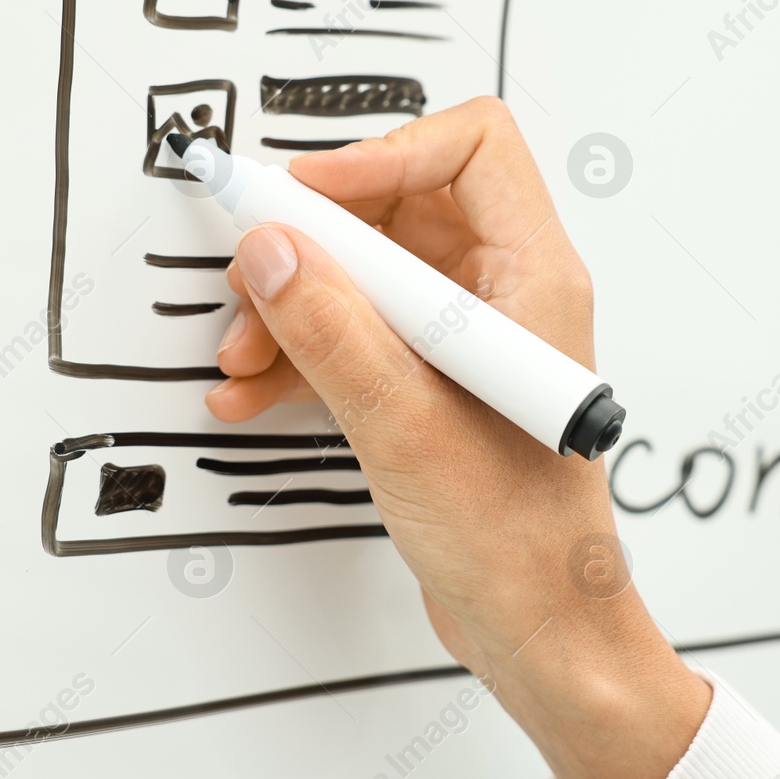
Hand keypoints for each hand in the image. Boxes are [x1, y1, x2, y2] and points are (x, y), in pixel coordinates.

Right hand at [207, 97, 709, 778]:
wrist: (536, 632)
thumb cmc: (519, 543)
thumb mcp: (408, 427)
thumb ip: (334, 331)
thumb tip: (274, 251)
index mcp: (533, 278)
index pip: (471, 146)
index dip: (380, 155)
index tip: (304, 196)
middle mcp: (504, 295)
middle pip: (398, 208)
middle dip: (314, 245)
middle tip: (252, 277)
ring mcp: (464, 341)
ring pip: (366, 274)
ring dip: (294, 305)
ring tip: (243, 358)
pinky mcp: (431, 383)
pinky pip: (358, 332)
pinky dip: (303, 352)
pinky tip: (257, 391)